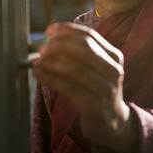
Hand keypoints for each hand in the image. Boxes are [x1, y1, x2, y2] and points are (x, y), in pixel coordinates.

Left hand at [32, 22, 137, 152]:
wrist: (113, 123)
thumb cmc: (98, 90)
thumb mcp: (99, 68)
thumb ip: (84, 53)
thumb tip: (53, 39)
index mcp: (115, 56)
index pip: (90, 36)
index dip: (67, 30)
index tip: (49, 31)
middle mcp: (113, 70)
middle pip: (83, 48)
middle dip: (58, 45)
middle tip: (43, 49)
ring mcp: (105, 88)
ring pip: (74, 68)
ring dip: (51, 62)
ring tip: (37, 62)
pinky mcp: (94, 105)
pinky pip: (67, 87)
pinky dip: (49, 78)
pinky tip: (38, 73)